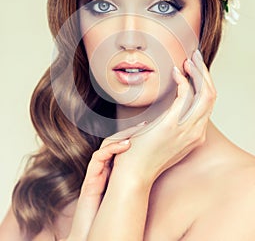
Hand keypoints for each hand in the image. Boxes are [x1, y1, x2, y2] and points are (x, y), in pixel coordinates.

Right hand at [62, 124, 144, 240]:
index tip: (151, 129)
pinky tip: (125, 147)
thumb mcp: (133, 193)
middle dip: (130, 132)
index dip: (136, 137)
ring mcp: (97, 172)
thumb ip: (141, 180)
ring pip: (106, 146)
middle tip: (145, 125)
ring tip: (136, 135)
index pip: (124, 147)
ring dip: (121, 138)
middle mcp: (106, 169)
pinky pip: (98, 157)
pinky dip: (111, 149)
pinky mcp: (90, 178)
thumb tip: (164, 167)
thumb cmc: (116, 216)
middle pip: (115, 142)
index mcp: (116, 170)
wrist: (97, 233)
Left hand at [111, 50, 216, 185]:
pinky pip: (185, 96)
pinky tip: (175, 73)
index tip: (193, 70)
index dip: (203, 83)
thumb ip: (171, 124)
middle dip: (205, 74)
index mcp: (194, 134)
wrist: (133, 173)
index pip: (208, 104)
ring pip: (205, 94)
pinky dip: (183, 81)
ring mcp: (187, 130)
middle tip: (196, 58)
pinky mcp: (172, 125)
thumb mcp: (164, 138)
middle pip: (211, 96)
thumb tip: (168, 109)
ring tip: (188, 61)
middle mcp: (196, 132)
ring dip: (198, 73)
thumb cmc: (143, 154)